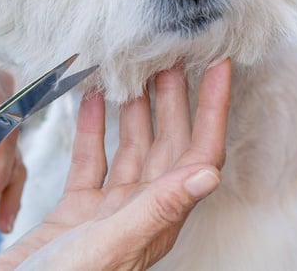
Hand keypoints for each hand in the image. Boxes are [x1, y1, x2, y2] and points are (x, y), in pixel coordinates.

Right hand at [0, 59, 231, 270]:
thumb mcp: (110, 244)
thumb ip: (157, 208)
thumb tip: (209, 174)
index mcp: (158, 218)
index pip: (199, 153)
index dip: (213, 109)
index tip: (221, 66)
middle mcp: (139, 212)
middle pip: (168, 142)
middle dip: (175, 96)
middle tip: (175, 51)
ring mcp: (107, 211)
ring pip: (131, 147)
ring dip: (135, 107)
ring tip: (136, 67)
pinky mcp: (75, 212)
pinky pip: (90, 161)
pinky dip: (91, 129)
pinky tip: (89, 100)